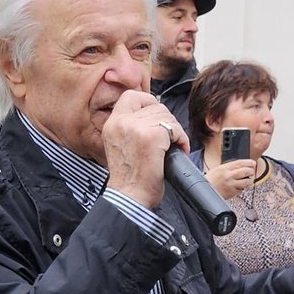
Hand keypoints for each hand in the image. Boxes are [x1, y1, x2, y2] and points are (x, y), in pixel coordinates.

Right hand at [103, 91, 189, 208]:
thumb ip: (132, 128)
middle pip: (155, 106)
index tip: (158, 119)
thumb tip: (154, 115)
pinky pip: (174, 129)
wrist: (130, 198)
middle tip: (169, 140)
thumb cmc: (131, 179)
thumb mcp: (122, 146)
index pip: (131, 96)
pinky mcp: (151, 137)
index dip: (149, 102)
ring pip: (167, 116)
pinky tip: (178, 151)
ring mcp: (135, 127)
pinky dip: (181, 139)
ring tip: (173, 148)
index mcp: (112, 124)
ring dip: (175, 132)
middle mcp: (121, 122)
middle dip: (167, 122)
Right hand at [205, 158, 256, 199]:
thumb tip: (241, 165)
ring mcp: (231, 185)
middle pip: (246, 171)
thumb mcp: (218, 169)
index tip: (253, 163)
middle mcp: (228, 175)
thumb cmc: (210, 181)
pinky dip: (242, 188)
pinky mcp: (232, 193)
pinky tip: (238, 187)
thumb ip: (229, 167)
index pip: (240, 163)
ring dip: (249, 181)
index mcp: (224, 168)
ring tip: (247, 180)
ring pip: (247, 181)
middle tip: (251, 172)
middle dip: (251, 171)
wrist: (204, 192)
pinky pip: (242, 190)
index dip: (248, 162)